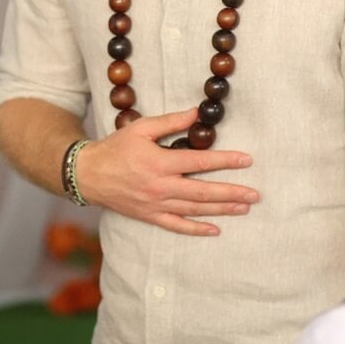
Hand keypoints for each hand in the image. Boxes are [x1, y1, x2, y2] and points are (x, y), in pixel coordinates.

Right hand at [75, 107, 257, 234]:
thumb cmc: (115, 148)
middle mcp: (160, 186)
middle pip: (203, 192)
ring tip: (243, 207)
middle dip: (231, 192)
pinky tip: (215, 230)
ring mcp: (156, 204)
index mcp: (160, 162)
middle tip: (255, 194)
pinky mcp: (150, 216)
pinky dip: (197, 229)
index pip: (199, 162)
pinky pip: (177, 226)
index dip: (225, 161)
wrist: (89, 174)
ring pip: (194, 210)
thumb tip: (196, 114)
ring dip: (222, 210)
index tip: (246, 160)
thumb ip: (170, 122)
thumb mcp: (141, 128)